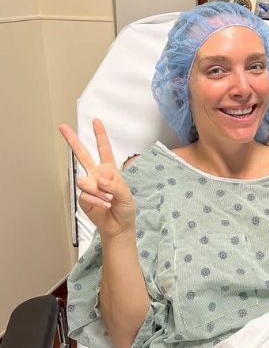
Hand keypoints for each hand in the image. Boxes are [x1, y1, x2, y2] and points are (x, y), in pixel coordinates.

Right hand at [59, 119, 136, 238]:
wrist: (118, 225)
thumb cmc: (125, 208)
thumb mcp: (126, 195)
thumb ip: (115, 185)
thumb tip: (101, 179)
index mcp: (110, 170)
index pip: (104, 150)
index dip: (100, 135)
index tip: (96, 121)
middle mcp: (96, 175)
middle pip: (83, 155)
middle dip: (72, 140)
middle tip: (62, 127)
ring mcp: (89, 186)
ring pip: (85, 181)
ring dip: (99, 191)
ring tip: (109, 200)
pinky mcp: (83, 197)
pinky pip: (86, 194)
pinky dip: (98, 201)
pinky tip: (105, 206)